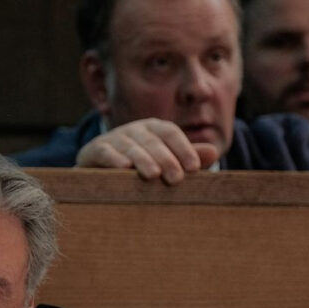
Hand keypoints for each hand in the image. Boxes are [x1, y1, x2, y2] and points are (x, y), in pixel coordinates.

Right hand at [75, 118, 219, 184]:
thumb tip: (214, 152)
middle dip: (166, 159)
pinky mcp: (94, 149)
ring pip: (130, 146)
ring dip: (142, 160)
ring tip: (153, 175)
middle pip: (152, 140)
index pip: (170, 133)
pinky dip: (114, 159)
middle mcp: (134, 130)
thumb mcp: (165, 161)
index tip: (194, 168)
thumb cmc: (140, 167)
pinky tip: (123, 168)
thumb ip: (188, 158)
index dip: (183, 148)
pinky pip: (105, 151)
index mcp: (153, 129)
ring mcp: (114, 138)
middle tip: (176, 178)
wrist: (100, 169)